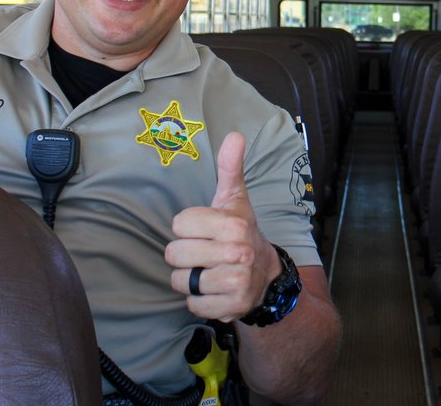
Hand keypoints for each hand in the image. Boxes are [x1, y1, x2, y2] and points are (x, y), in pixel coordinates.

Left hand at [167, 131, 281, 319]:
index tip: (204, 230)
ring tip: (209, 271)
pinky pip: (192, 304)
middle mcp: (237, 253)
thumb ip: (230, 168)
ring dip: (190, 279)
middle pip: (174, 254)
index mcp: (233, 224)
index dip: (187, 228)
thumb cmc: (240, 232)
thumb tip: (235, 134)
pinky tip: (214, 289)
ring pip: (180, 281)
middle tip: (204, 253)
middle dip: (184, 255)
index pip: (179, 224)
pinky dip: (199, 300)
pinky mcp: (231, 306)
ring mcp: (236, 282)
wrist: (266, 275)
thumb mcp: (235, 199)